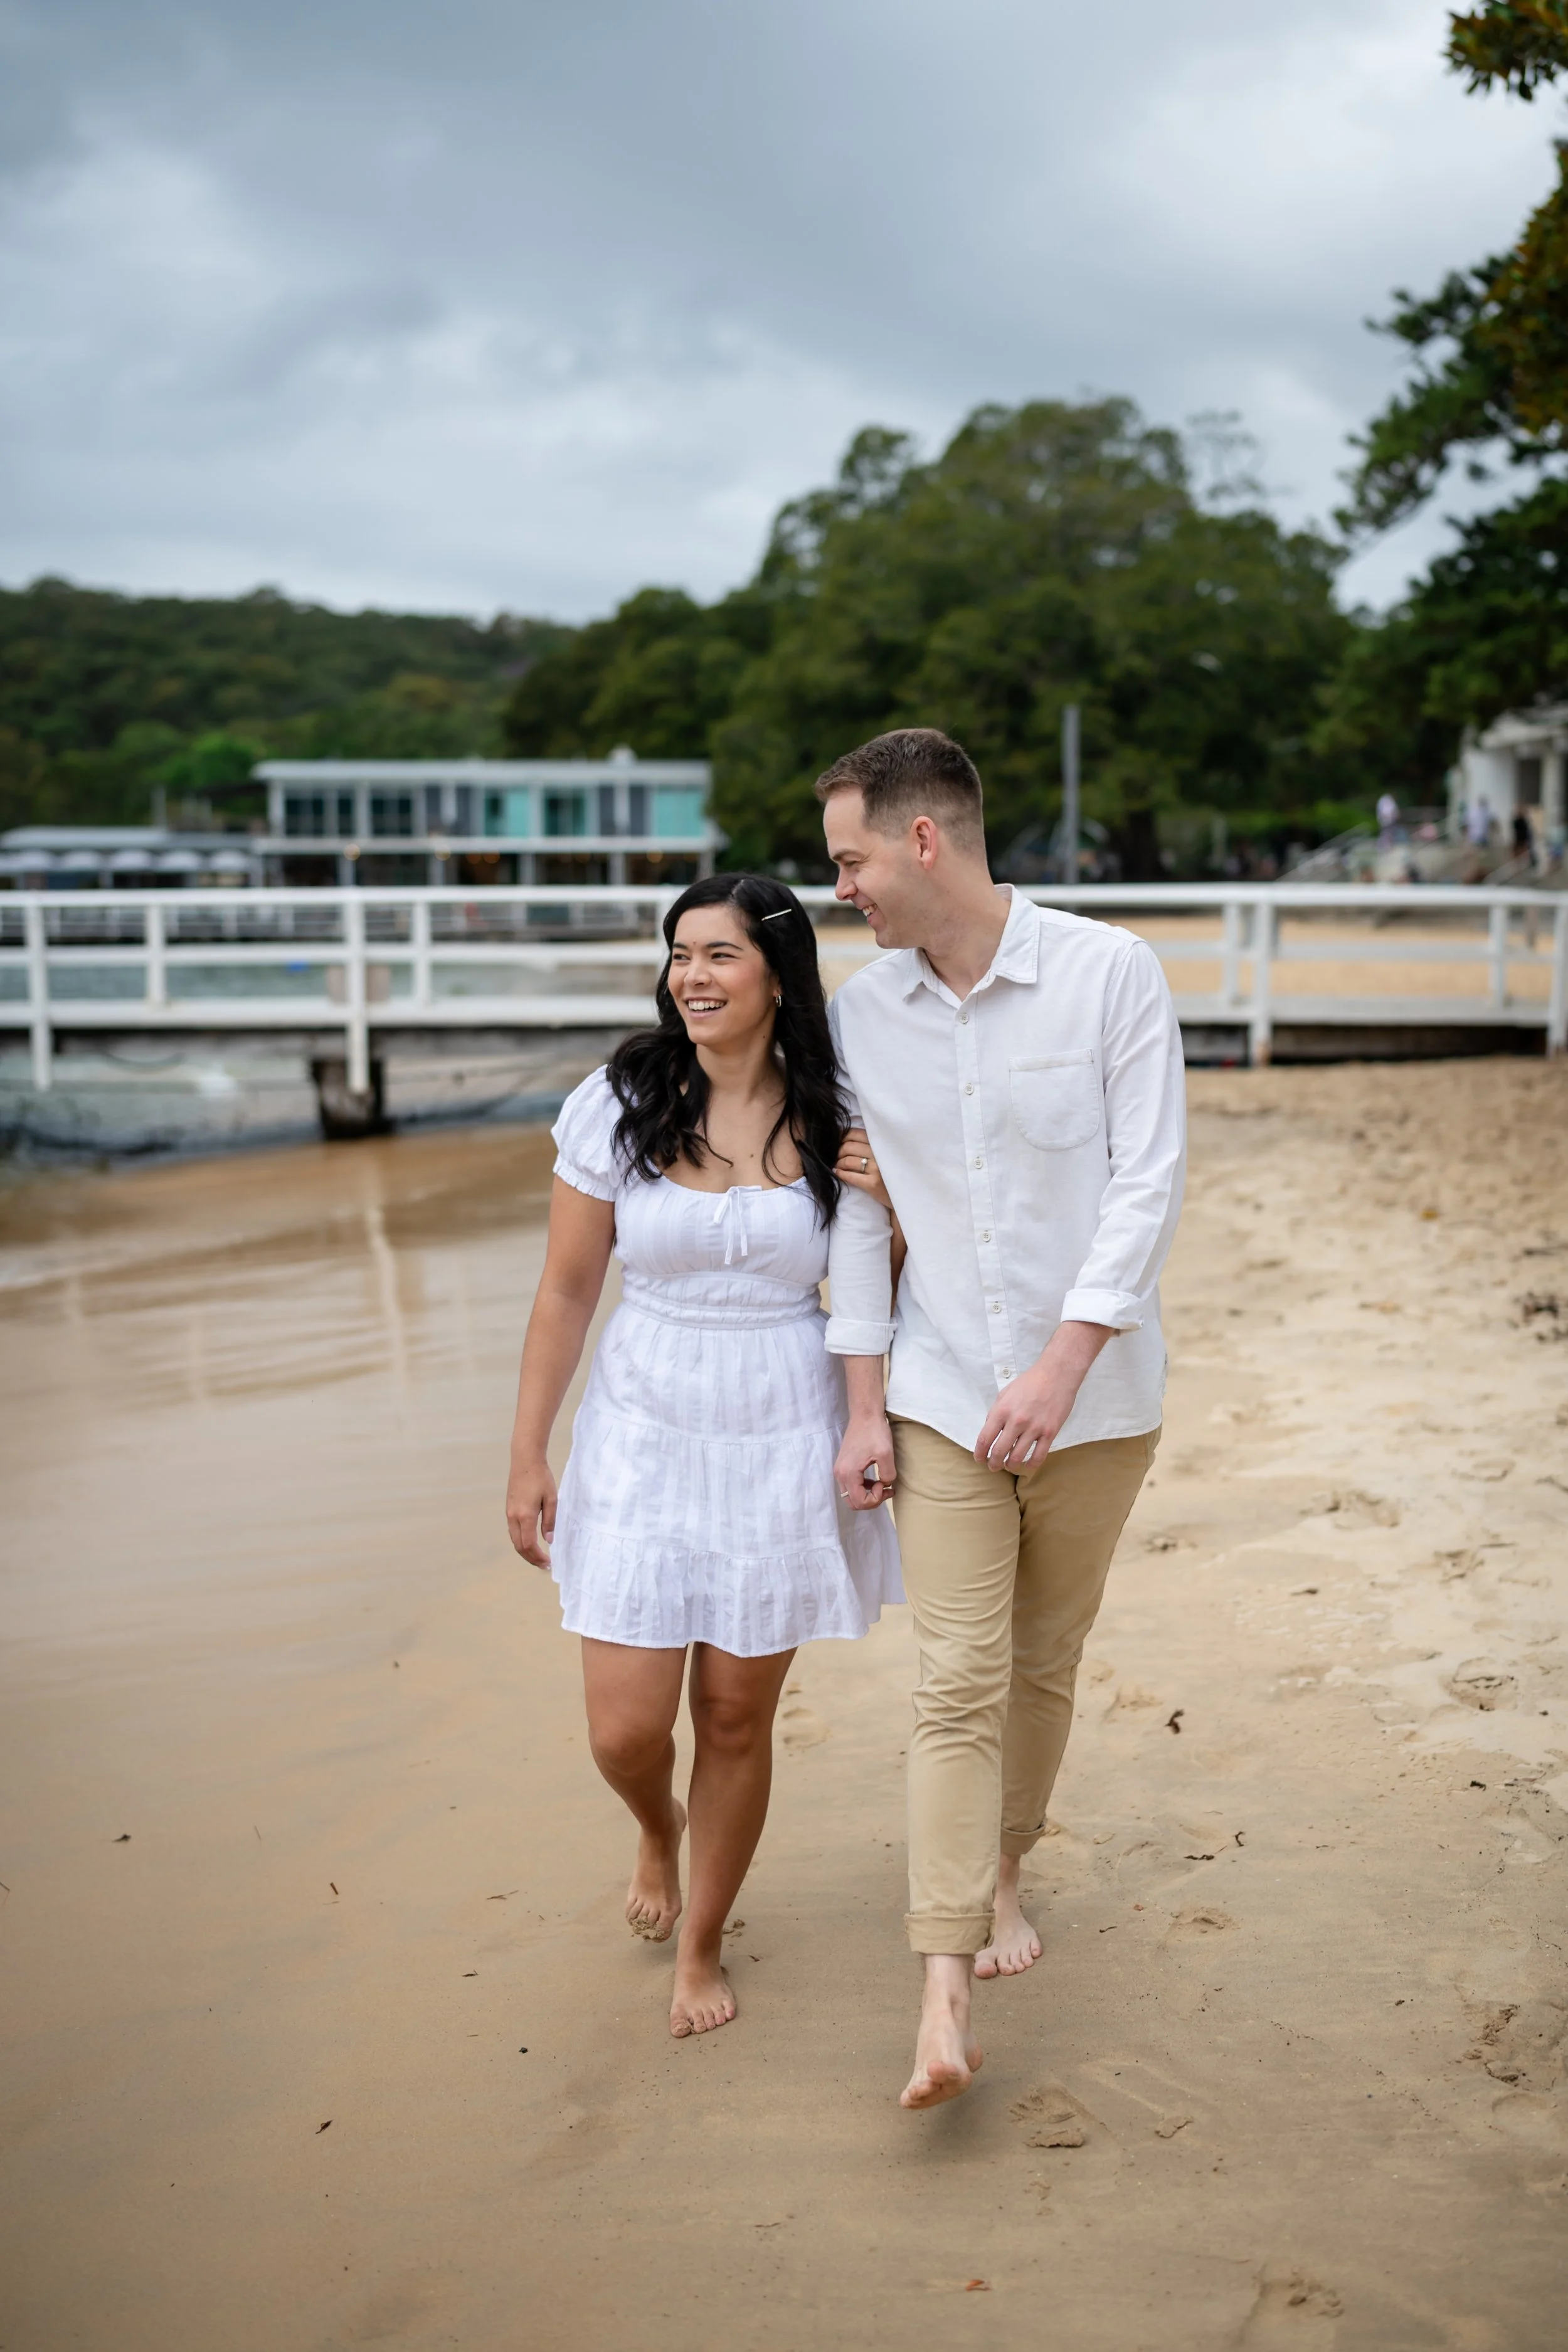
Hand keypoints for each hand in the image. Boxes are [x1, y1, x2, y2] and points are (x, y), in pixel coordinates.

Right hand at [506, 1456, 557, 1565]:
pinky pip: (513, 1532)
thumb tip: (549, 1541)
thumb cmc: (541, 1477)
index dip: (538, 1557)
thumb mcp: (552, 1499)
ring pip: (514, 1540)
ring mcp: (509, 1513)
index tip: (549, 1563)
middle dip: (531, 1559)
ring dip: (525, 1552)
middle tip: (544, 1565)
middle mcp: (513, 1517)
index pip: (528, 1545)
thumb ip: (550, 1521)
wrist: (525, 1460)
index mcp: (525, 1515)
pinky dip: (521, 1542)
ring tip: (538, 1557)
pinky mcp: (509, 1509)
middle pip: (519, 1547)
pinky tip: (530, 1543)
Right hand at [834, 1412, 895, 1509]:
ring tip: (883, 1485)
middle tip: (885, 1489)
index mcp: (848, 1473)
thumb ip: (887, 1475)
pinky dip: (863, 1488)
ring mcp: (840, 1470)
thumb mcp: (886, 1454)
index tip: (885, 1483)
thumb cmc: (874, 1432)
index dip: (876, 1498)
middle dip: (871, 1501)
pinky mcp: (843, 1465)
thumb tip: (885, 1483)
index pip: (860, 1502)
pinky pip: (851, 1486)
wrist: (864, 1414)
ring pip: (851, 1496)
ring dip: (867, 1495)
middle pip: (852, 1502)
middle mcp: (840, 1474)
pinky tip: (875, 1480)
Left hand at [835, 1126, 891, 1210]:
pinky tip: (837, 1173)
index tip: (836, 1141)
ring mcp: (876, 1168)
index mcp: (881, 1142)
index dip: (841, 1136)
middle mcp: (879, 1153)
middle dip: (837, 1151)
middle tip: (835, 1156)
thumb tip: (844, 1136)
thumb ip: (870, 1143)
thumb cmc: (892, 1170)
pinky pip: (850, 1176)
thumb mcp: (885, 1151)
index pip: (855, 1133)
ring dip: (838, 1163)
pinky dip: (840, 1174)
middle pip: (848, 1147)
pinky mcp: (873, 1183)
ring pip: (847, 1161)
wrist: (906, 1192)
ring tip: (837, 1165)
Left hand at [973, 1323, 1112, 1471]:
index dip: (979, 1454)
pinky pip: (1039, 1456)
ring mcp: (1034, 1427)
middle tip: (993, 1466)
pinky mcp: (1050, 1432)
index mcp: (1001, 1410)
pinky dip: (1031, 1464)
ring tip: (1009, 1466)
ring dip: (1010, 1466)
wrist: (1056, 1374)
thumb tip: (990, 1431)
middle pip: (999, 1452)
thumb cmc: (1030, 1382)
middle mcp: (1016, 1421)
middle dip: (993, 1464)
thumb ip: (996, 1412)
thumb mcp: (1005, 1393)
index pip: (984, 1439)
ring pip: (1018, 1457)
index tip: (979, 1459)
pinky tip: (1028, 1465)